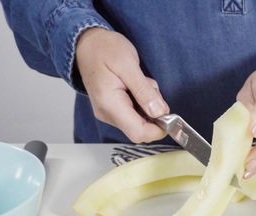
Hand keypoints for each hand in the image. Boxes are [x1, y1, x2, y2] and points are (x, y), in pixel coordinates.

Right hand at [76, 28, 168, 142]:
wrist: (86, 42)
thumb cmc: (104, 49)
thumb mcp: (129, 65)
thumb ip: (144, 90)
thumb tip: (159, 112)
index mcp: (109, 104)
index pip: (139, 132)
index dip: (158, 129)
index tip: (169, 114)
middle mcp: (107, 113)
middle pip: (141, 129)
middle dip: (155, 113)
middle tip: (151, 88)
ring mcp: (109, 113)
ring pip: (140, 121)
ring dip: (149, 105)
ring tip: (141, 83)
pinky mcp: (112, 109)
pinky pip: (135, 114)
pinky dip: (143, 103)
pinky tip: (137, 86)